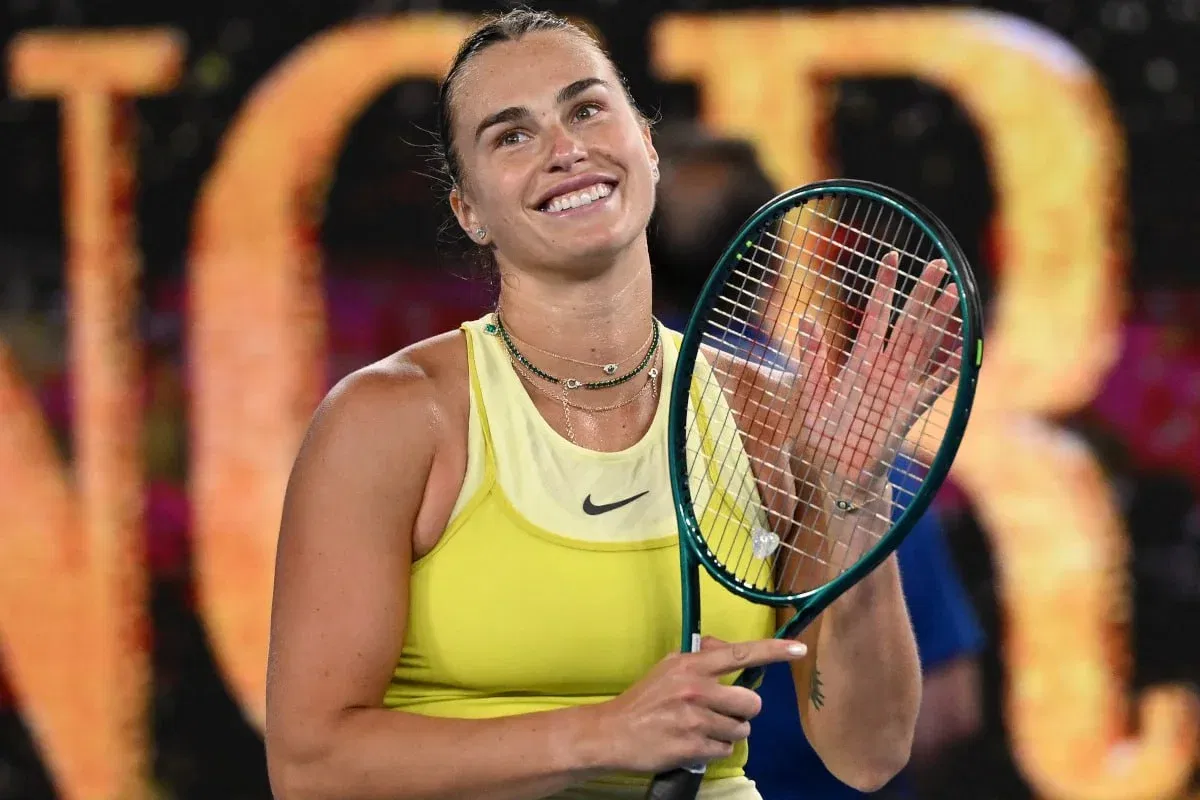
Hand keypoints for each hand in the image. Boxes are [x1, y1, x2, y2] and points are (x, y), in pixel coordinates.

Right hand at [586, 636, 807, 773]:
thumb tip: (729, 650)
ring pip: (741, 728)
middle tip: (725, 711)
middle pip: (751, 701)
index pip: (740, 653)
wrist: (612, 733)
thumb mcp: (669, 668)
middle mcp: (696, 689)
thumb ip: (701, 658)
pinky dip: (715, 748)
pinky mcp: (692, 747)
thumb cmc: (644, 700)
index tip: (799, 649)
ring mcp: (695, 720)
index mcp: (691, 665)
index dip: (774, 651)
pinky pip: (725, 748)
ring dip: (729, 731)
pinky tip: (696, 742)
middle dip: (744, 710)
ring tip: (705, 728)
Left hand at [792, 252, 960, 496]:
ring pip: (924, 347)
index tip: (891, 256)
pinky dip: (947, 370)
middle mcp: (884, 370)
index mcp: (860, 361)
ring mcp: (900, 389)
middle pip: (907, 324)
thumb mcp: (811, 394)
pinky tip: (962, 352)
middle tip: (938, 264)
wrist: (837, 474)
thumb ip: (812, 359)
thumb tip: (805, 319)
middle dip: (922, 294)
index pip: (875, 315)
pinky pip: (932, 387)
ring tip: (955, 294)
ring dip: (940, 321)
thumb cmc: (824, 435)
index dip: (883, 287)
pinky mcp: (908, 413)